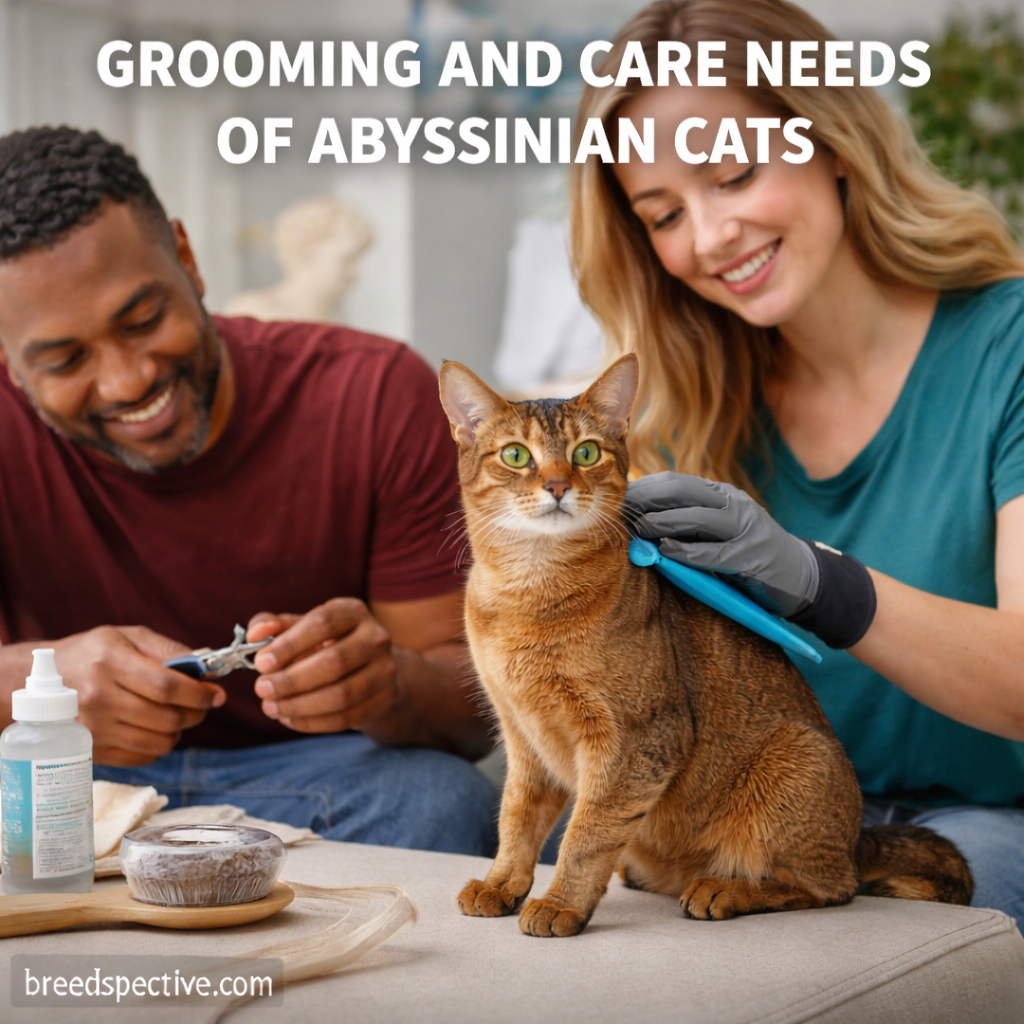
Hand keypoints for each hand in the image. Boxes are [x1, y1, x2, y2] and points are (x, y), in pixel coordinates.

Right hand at [46, 626, 225, 766]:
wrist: (35, 685)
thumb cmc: (90, 654)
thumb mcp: (126, 637)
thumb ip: (169, 649)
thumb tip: (209, 664)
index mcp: (109, 663)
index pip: (167, 686)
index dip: (200, 693)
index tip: (217, 694)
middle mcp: (98, 698)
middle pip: (167, 718)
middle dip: (196, 713)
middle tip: (201, 704)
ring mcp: (93, 729)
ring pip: (159, 742)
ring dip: (179, 731)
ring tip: (176, 715)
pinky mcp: (91, 751)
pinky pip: (142, 757)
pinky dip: (158, 745)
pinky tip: (154, 729)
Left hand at [248, 599, 398, 732]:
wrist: (370, 667)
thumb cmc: (327, 643)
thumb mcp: (304, 627)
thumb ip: (275, 625)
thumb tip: (255, 633)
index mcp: (354, 612)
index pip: (323, 623)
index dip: (289, 644)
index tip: (261, 663)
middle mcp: (376, 638)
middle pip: (334, 662)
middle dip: (291, 680)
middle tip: (262, 689)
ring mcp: (385, 671)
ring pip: (341, 695)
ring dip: (299, 705)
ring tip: (271, 707)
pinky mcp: (384, 700)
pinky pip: (345, 718)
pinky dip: (311, 722)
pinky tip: (290, 718)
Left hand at [625, 472, 818, 617]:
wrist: (799, 577)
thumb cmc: (745, 554)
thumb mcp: (716, 530)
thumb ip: (685, 523)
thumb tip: (637, 524)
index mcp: (721, 494)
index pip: (675, 482)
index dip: (643, 488)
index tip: (616, 497)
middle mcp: (734, 503)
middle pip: (683, 491)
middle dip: (648, 499)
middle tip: (620, 511)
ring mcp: (747, 528)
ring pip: (698, 517)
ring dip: (663, 522)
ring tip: (638, 530)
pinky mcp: (754, 556)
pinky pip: (715, 553)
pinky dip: (687, 552)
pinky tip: (666, 553)